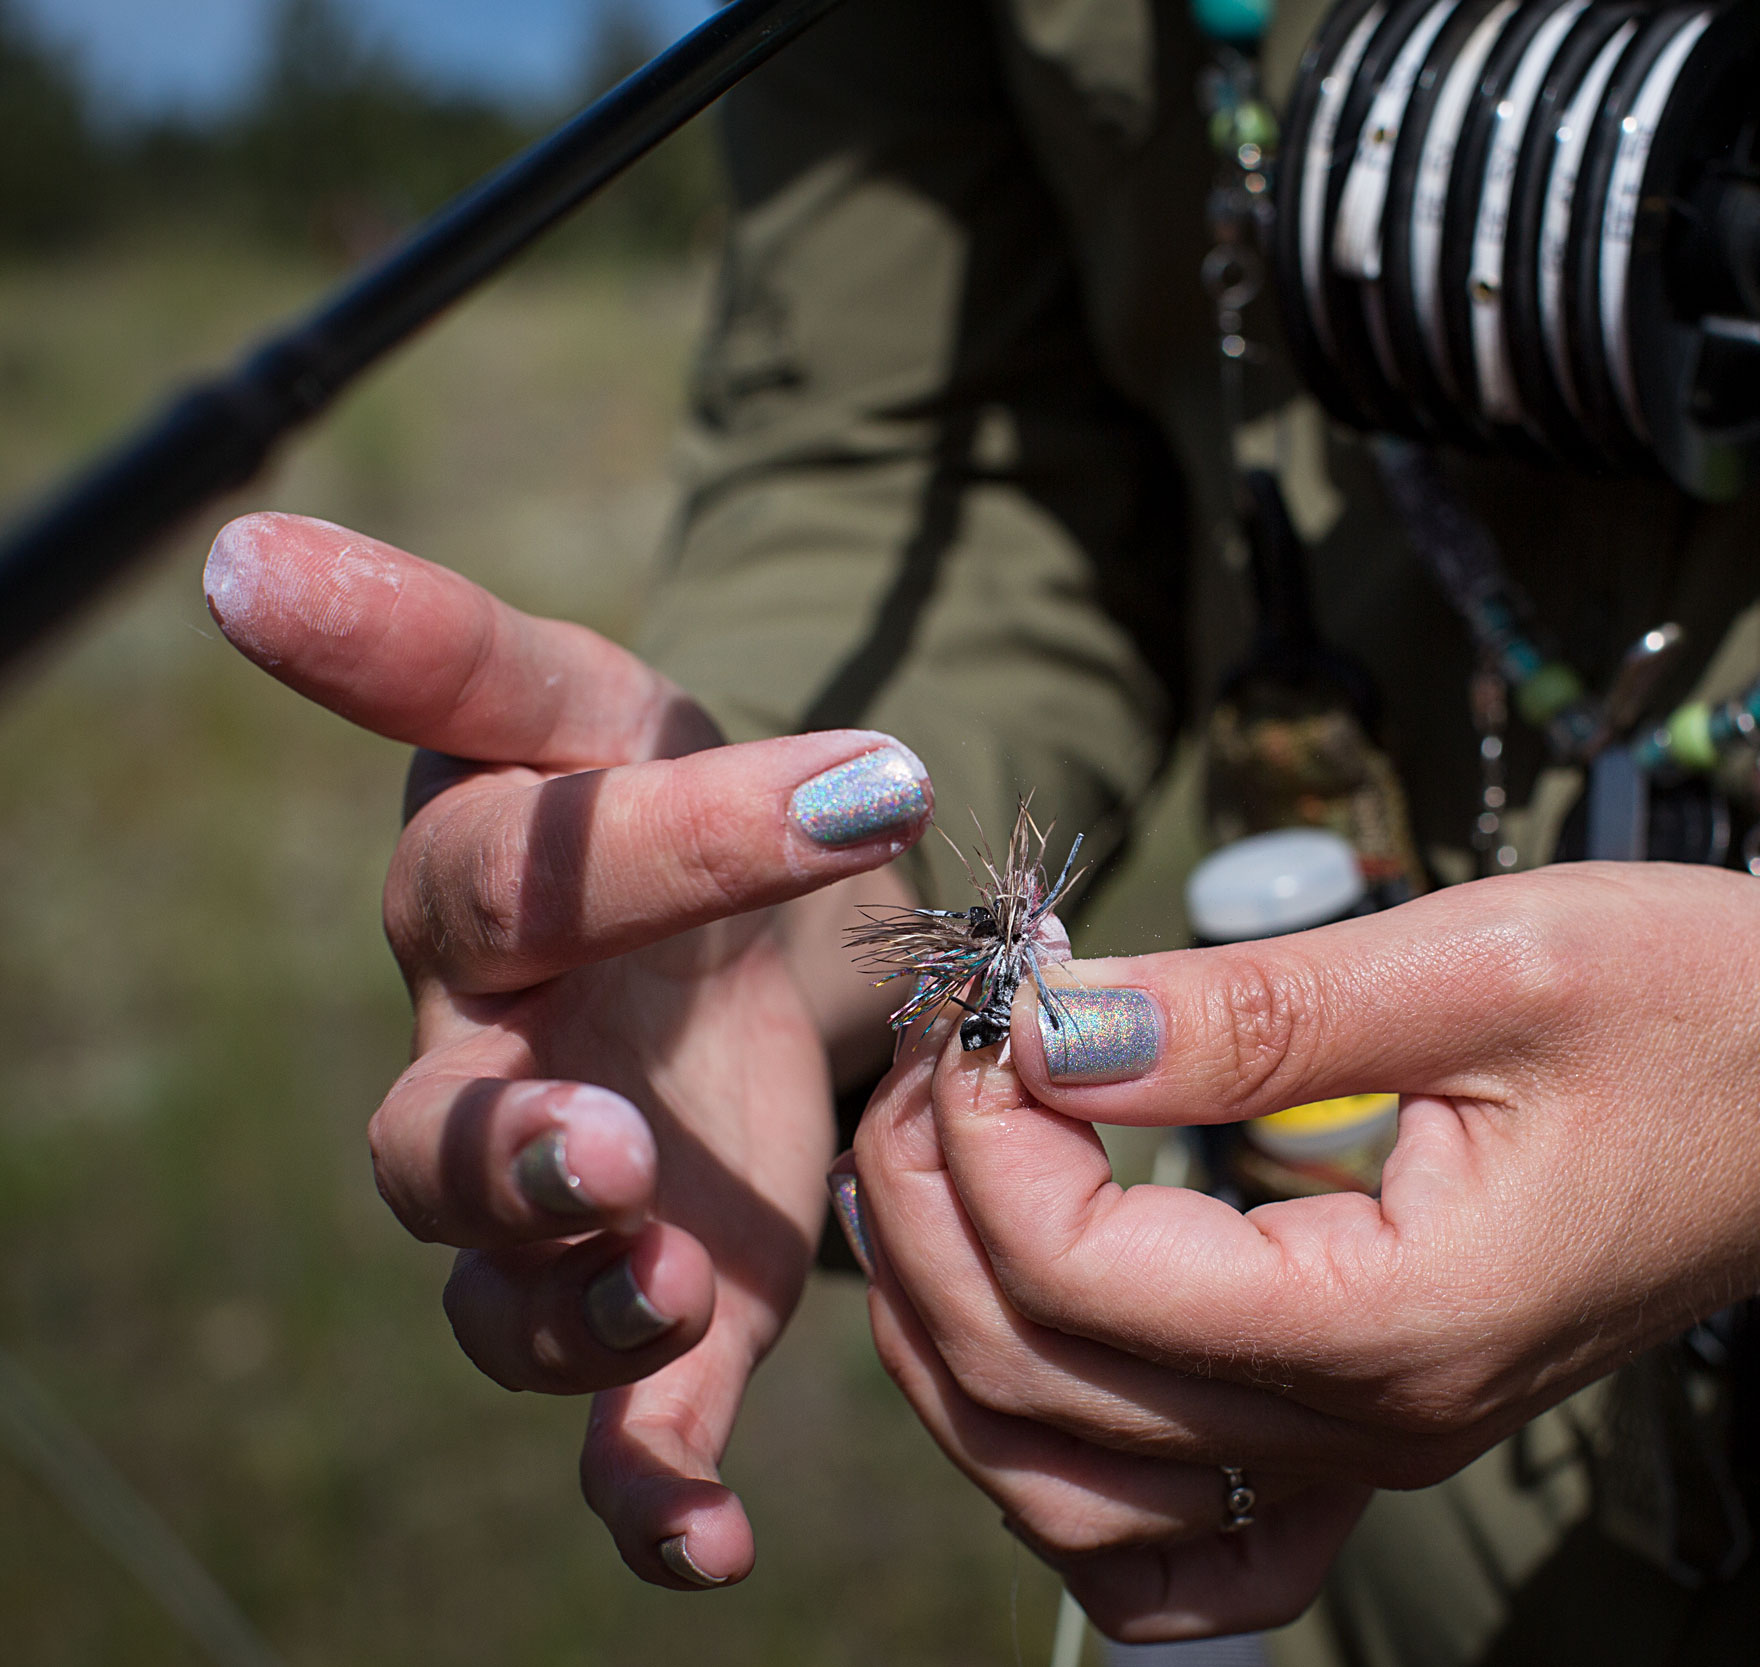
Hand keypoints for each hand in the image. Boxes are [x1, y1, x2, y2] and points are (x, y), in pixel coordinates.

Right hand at [205, 513, 930, 1588]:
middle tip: (611, 1156)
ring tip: (679, 1299)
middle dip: (518, 1163)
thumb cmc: (641, 788)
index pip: (525, 880)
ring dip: (580, 1322)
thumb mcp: (580, 695)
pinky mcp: (652, 1309)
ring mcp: (565, 1214)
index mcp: (472, 913)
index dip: (677, 842)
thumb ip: (433, 642)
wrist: (735, 915)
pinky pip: (619, 1430)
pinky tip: (707, 1542)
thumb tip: (237, 549)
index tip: (870, 784)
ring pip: (509, 1306)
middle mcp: (484, 1079)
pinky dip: (649, 1494)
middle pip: (444, 1146)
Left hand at [851, 636, 1759, 1641]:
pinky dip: (1076, 1464)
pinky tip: (1045, 1356)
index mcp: (1402, 1324)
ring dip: (968, 1333)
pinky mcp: (1396, 1418)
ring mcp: (1387, 1448)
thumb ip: (1248, 1013)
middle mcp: (1380, 1427)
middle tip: (936, 1056)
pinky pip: (1189, 1535)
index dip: (981, 1138)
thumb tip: (1039, 1027)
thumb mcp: (1489, 958)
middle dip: (936, 1220)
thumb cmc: (1722, 995)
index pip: (1080, 1282)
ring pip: (1076, 1482)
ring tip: (952, 1167)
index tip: (984, 997)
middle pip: (1043, 1394)